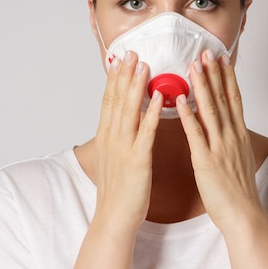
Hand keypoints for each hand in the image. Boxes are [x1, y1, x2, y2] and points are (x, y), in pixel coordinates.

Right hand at [93, 50, 162, 232]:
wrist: (114, 217)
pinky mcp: (137, 160)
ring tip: (144, 65)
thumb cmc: (118, 189)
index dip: (115, 78)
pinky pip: (146, 132)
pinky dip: (152, 113)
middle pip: (117, 99)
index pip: (109, 100)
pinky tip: (159, 97)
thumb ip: (117, 136)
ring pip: (129, 110)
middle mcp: (112, 137)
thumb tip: (121, 119)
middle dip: (125, 74)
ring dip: (136, 86)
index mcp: (107, 136)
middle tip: (131, 52)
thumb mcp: (113, 157)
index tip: (120, 59)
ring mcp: (123, 148)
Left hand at [176, 50, 262, 228]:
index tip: (222, 57)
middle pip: (223, 98)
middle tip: (207, 50)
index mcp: (238, 134)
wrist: (243, 214)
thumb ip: (231, 137)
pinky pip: (196, 133)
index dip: (228, 76)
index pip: (234, 98)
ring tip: (193, 65)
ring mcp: (219, 146)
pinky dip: (188, 115)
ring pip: (210, 110)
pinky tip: (180, 99)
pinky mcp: (206, 160)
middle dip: (214, 72)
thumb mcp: (238, 156)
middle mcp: (231, 136)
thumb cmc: (239, 190)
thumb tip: (226, 124)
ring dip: (202, 85)